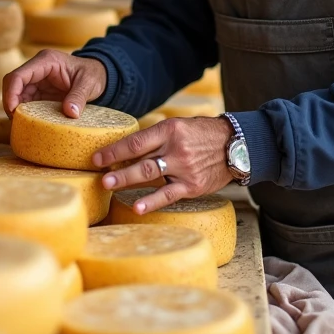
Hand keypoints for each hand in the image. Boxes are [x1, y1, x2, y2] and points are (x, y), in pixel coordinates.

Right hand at [3, 49, 106, 118]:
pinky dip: (24, 112)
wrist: (99, 76)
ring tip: (22, 124)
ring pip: (16, 94)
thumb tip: (70, 113)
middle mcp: (37, 68)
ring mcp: (37, 80)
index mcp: (46, 61)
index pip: (19, 75)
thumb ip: (79, 97)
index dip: (11, 92)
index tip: (13, 111)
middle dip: (11, 103)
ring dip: (16, 109)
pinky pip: (25, 101)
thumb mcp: (89, 84)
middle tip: (16, 121)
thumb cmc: (93, 75)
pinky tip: (28, 122)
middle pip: (13, 84)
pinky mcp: (39, 91)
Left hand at [93, 117, 234, 214]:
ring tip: (109, 185)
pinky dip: (151, 201)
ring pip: (150, 175)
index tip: (97, 158)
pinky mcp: (192, 186)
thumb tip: (126, 149)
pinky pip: (168, 195)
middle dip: (117, 167)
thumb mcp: (180, 126)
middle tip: (98, 175)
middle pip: (140, 159)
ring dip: (127, 180)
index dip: (115, 150)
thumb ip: (157, 137)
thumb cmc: (202, 135)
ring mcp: (184, 168)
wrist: (236, 145)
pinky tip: (137, 207)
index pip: (136, 141)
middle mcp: (175, 148)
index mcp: (170, 130)